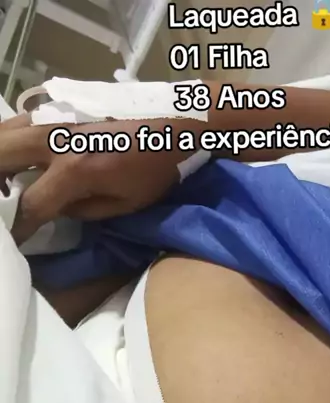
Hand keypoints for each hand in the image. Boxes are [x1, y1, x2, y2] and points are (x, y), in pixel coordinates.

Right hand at [0, 114, 193, 243]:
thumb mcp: (127, 203)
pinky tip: (20, 154)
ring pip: (3, 133)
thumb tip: (57, 209)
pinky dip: (12, 138)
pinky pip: (21, 119)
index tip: (14, 239)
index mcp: (75, 170)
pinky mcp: (59, 101)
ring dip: (0, 158)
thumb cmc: (157, 166)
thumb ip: (85, 211)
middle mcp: (54, 140)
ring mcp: (53, 115)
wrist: (176, 118)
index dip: (18, 227)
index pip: (31, 205)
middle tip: (3, 203)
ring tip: (6, 180)